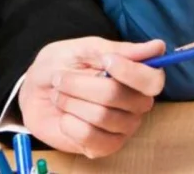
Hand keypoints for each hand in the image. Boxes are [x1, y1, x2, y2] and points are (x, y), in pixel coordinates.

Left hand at [18, 37, 165, 158]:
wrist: (34, 92)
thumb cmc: (62, 65)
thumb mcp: (84, 49)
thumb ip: (118, 50)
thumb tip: (158, 47)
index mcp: (137, 76)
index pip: (153, 80)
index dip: (130, 71)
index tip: (106, 60)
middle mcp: (136, 103)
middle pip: (120, 96)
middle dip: (82, 85)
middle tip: (61, 78)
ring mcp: (122, 127)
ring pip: (101, 116)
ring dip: (71, 102)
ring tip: (60, 95)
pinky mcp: (105, 146)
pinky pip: (90, 136)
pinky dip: (69, 123)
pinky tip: (65, 117)